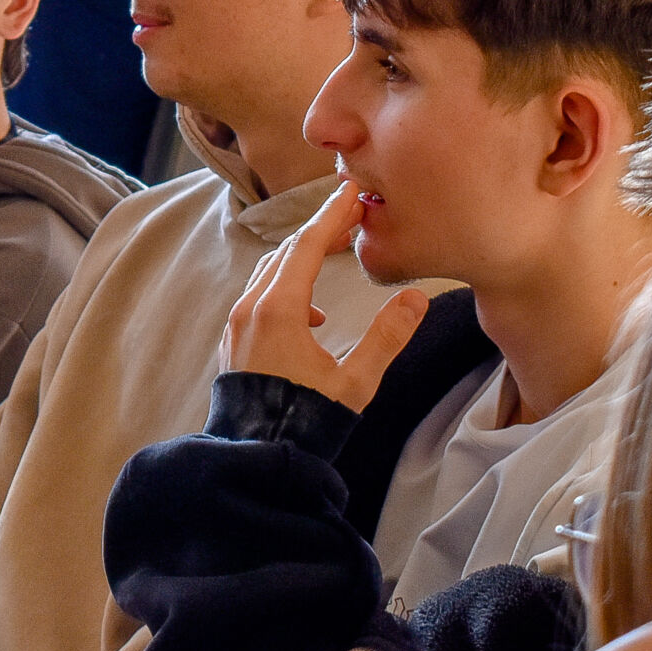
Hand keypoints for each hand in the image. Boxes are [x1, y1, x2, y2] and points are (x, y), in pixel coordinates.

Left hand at [221, 185, 427, 410]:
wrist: (258, 459)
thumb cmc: (307, 422)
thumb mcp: (355, 383)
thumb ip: (386, 338)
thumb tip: (417, 299)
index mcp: (277, 310)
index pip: (308, 246)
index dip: (332, 216)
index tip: (352, 191)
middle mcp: (250, 308)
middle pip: (287, 253)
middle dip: (320, 230)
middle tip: (351, 214)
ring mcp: (237, 324)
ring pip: (269, 273)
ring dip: (301, 257)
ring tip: (334, 253)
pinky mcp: (234, 340)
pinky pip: (259, 296)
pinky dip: (285, 286)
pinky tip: (311, 314)